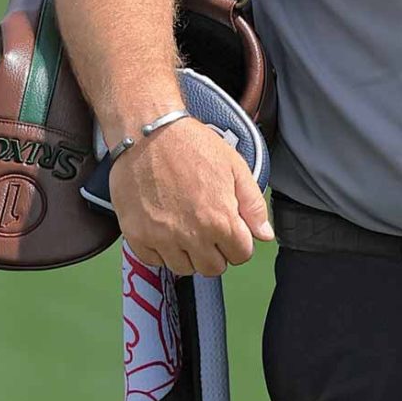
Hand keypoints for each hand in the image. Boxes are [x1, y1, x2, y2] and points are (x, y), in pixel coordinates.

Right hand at [110, 116, 271, 278]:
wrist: (147, 132)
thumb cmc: (191, 145)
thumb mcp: (235, 168)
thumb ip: (253, 205)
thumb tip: (265, 235)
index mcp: (220, 220)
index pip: (240, 256)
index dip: (238, 243)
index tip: (230, 230)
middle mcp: (191, 234)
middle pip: (212, 268)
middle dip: (216, 252)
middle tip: (208, 230)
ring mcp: (161, 236)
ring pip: (184, 268)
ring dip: (188, 254)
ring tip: (185, 228)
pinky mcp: (136, 234)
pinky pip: (153, 260)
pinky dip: (160, 250)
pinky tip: (164, 229)